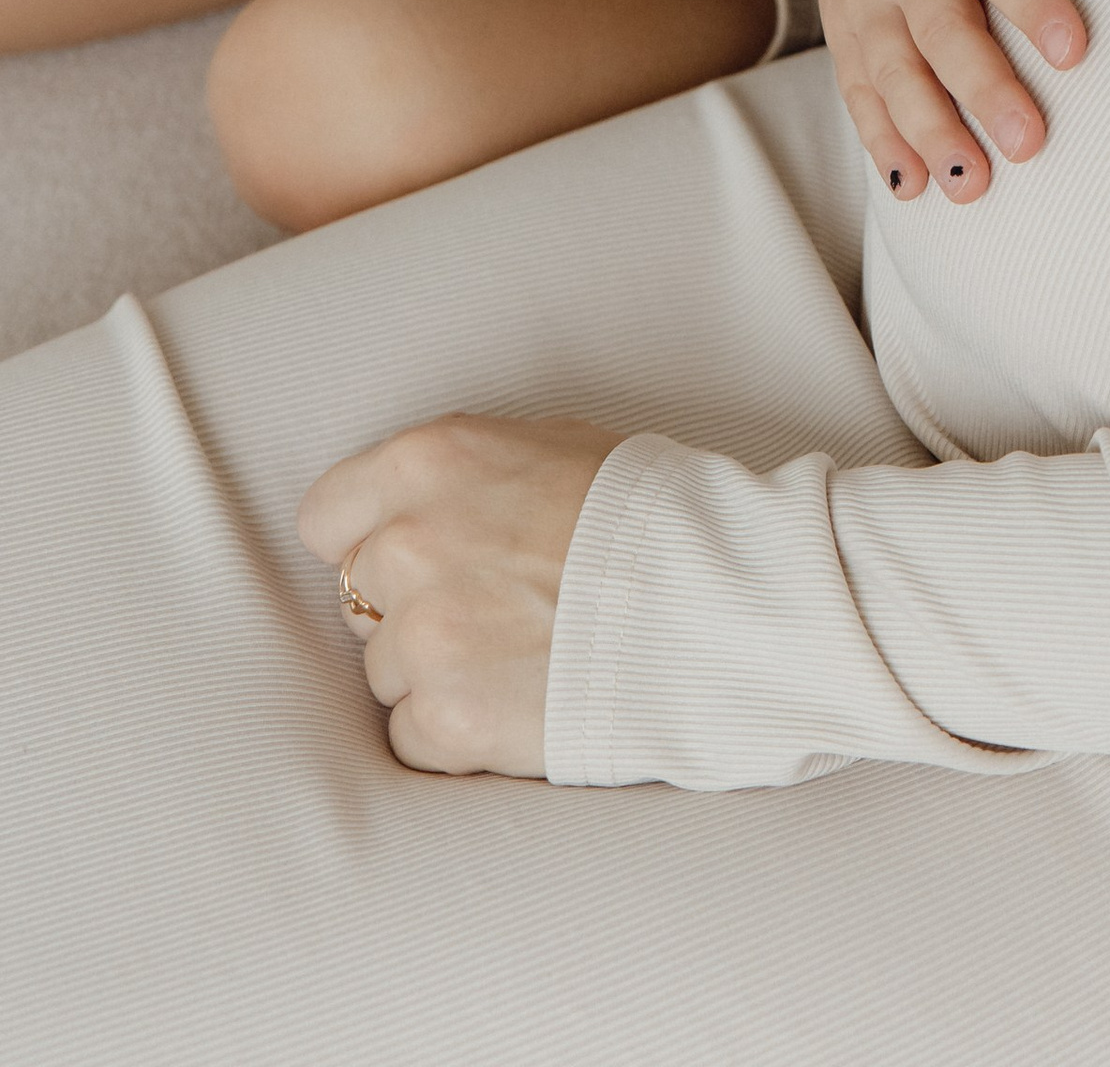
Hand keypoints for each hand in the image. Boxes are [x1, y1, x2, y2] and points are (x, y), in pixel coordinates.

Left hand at [297, 412, 616, 776]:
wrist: (713, 599)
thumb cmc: (645, 511)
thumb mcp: (553, 443)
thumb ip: (465, 474)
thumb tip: (420, 504)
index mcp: (430, 462)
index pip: (327, 516)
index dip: (367, 539)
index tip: (410, 559)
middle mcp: (409, 545)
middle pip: (361, 598)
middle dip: (414, 606)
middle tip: (494, 608)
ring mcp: (425, 637)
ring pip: (385, 671)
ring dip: (437, 672)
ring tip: (519, 656)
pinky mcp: (447, 719)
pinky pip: (411, 735)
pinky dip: (454, 730)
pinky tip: (516, 701)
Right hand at [816, 0, 1103, 204]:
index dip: (1031, 0)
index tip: (1073, 50)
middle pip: (941, 30)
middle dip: (983, 89)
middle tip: (1029, 141)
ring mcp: (865, 1)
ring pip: (895, 75)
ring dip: (931, 132)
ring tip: (973, 183)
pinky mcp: (847, 32)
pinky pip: (860, 93)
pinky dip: (882, 142)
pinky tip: (914, 185)